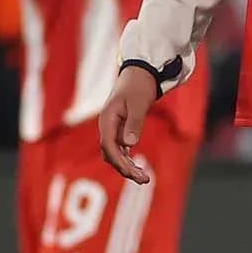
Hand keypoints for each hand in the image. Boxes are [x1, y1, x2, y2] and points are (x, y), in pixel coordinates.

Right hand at [98, 67, 157, 183]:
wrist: (140, 72)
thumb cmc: (139, 86)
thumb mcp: (139, 104)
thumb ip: (134, 123)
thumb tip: (129, 145)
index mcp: (107, 120)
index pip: (108, 146)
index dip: (119, 161)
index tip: (133, 173)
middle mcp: (107, 126)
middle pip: (111, 154)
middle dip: (125, 169)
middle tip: (144, 180)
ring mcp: (112, 128)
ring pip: (115, 153)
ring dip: (127, 166)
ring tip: (144, 178)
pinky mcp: (120, 128)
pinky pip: (120, 149)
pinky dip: (128, 159)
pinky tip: (138, 168)